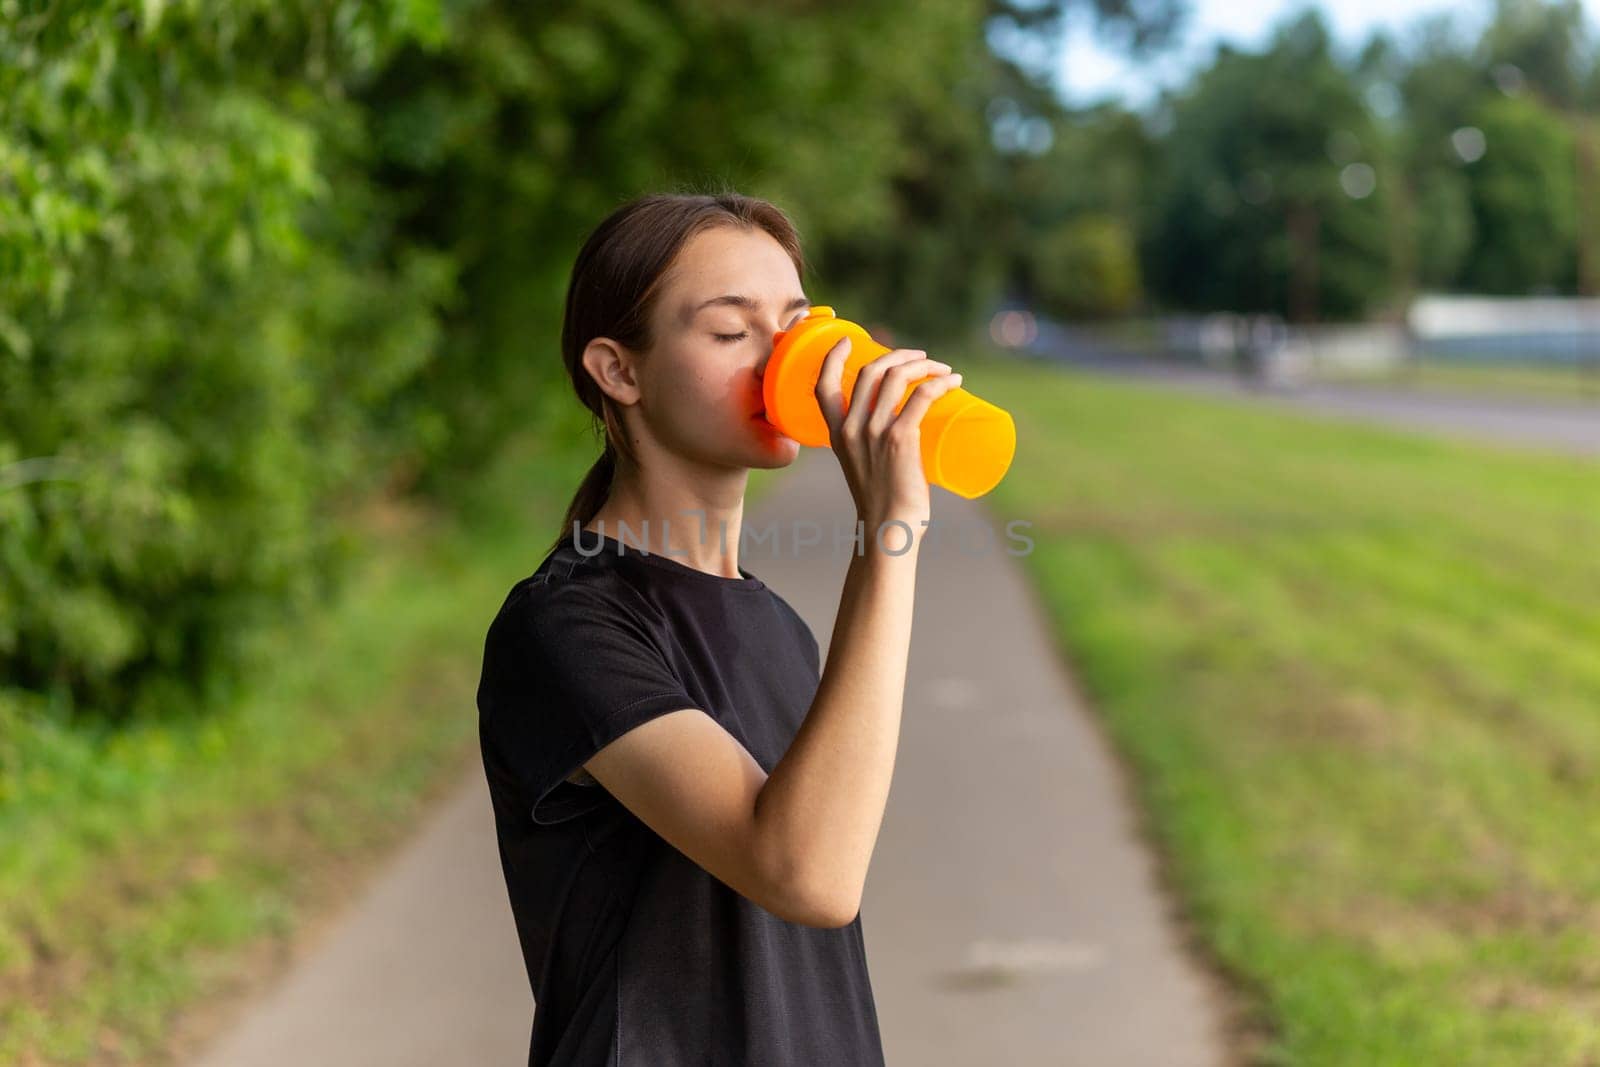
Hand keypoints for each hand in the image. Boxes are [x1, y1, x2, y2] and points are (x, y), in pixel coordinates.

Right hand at [814, 336, 963, 548]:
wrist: (888, 531)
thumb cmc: (882, 506)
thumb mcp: (863, 468)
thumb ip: (872, 448)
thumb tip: (904, 433)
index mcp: (837, 434)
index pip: (823, 386)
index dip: (832, 357)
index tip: (849, 340)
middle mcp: (851, 428)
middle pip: (870, 371)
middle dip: (898, 355)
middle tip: (921, 358)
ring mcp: (874, 432)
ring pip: (897, 376)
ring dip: (923, 364)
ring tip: (942, 369)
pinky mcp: (901, 438)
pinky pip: (922, 396)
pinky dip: (940, 382)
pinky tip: (954, 380)